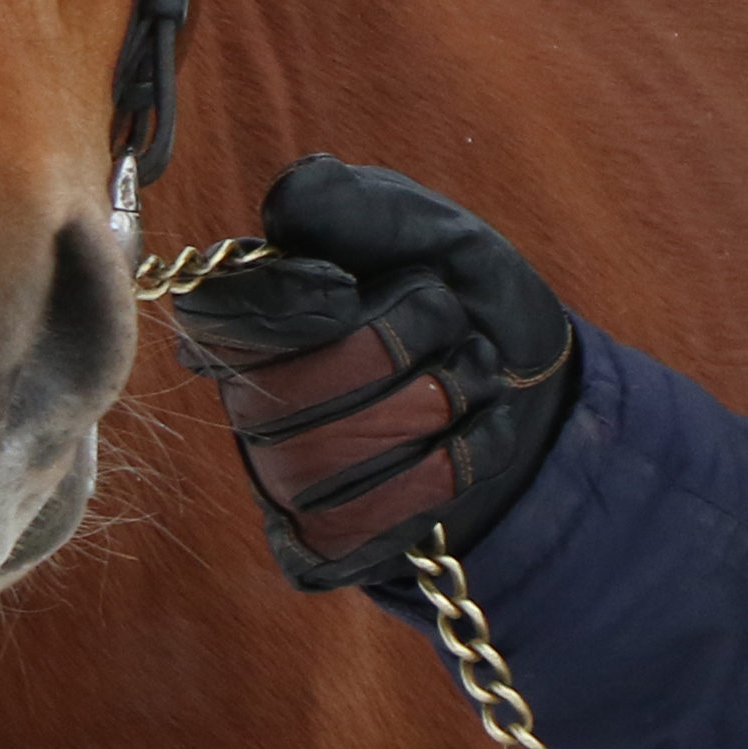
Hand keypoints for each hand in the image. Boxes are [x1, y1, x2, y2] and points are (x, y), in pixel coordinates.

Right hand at [160, 158, 580, 589]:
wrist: (535, 393)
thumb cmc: (461, 301)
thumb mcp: (425, 230)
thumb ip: (355, 207)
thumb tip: (283, 211)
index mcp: (252, 312)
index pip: (212, 318)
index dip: (279, 305)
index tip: (348, 285)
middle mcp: (247, 399)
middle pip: (277, 394)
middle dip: (391, 347)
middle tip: (451, 319)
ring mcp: (280, 478)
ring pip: (320, 464)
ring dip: (430, 406)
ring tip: (478, 372)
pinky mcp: (324, 541)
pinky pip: (360, 524)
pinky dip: (444, 471)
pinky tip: (479, 433)